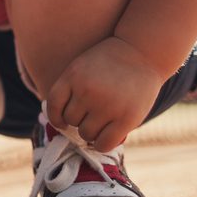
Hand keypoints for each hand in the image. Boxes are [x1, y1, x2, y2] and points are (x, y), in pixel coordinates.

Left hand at [45, 37, 165, 152]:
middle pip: (71, 120)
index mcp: (73, 76)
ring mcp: (107, 105)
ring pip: (85, 133)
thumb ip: (70, 88)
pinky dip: (101, 144)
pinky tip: (106, 137)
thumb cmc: (110, 62)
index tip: (62, 121)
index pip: (53, 105)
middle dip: (79, 119)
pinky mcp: (126, 118)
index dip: (56, 117)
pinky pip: (104, 144)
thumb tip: (60, 122)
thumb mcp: (83, 66)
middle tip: (92, 114)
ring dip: (91, 132)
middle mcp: (88, 91)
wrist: (142, 51)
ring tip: (102, 121)